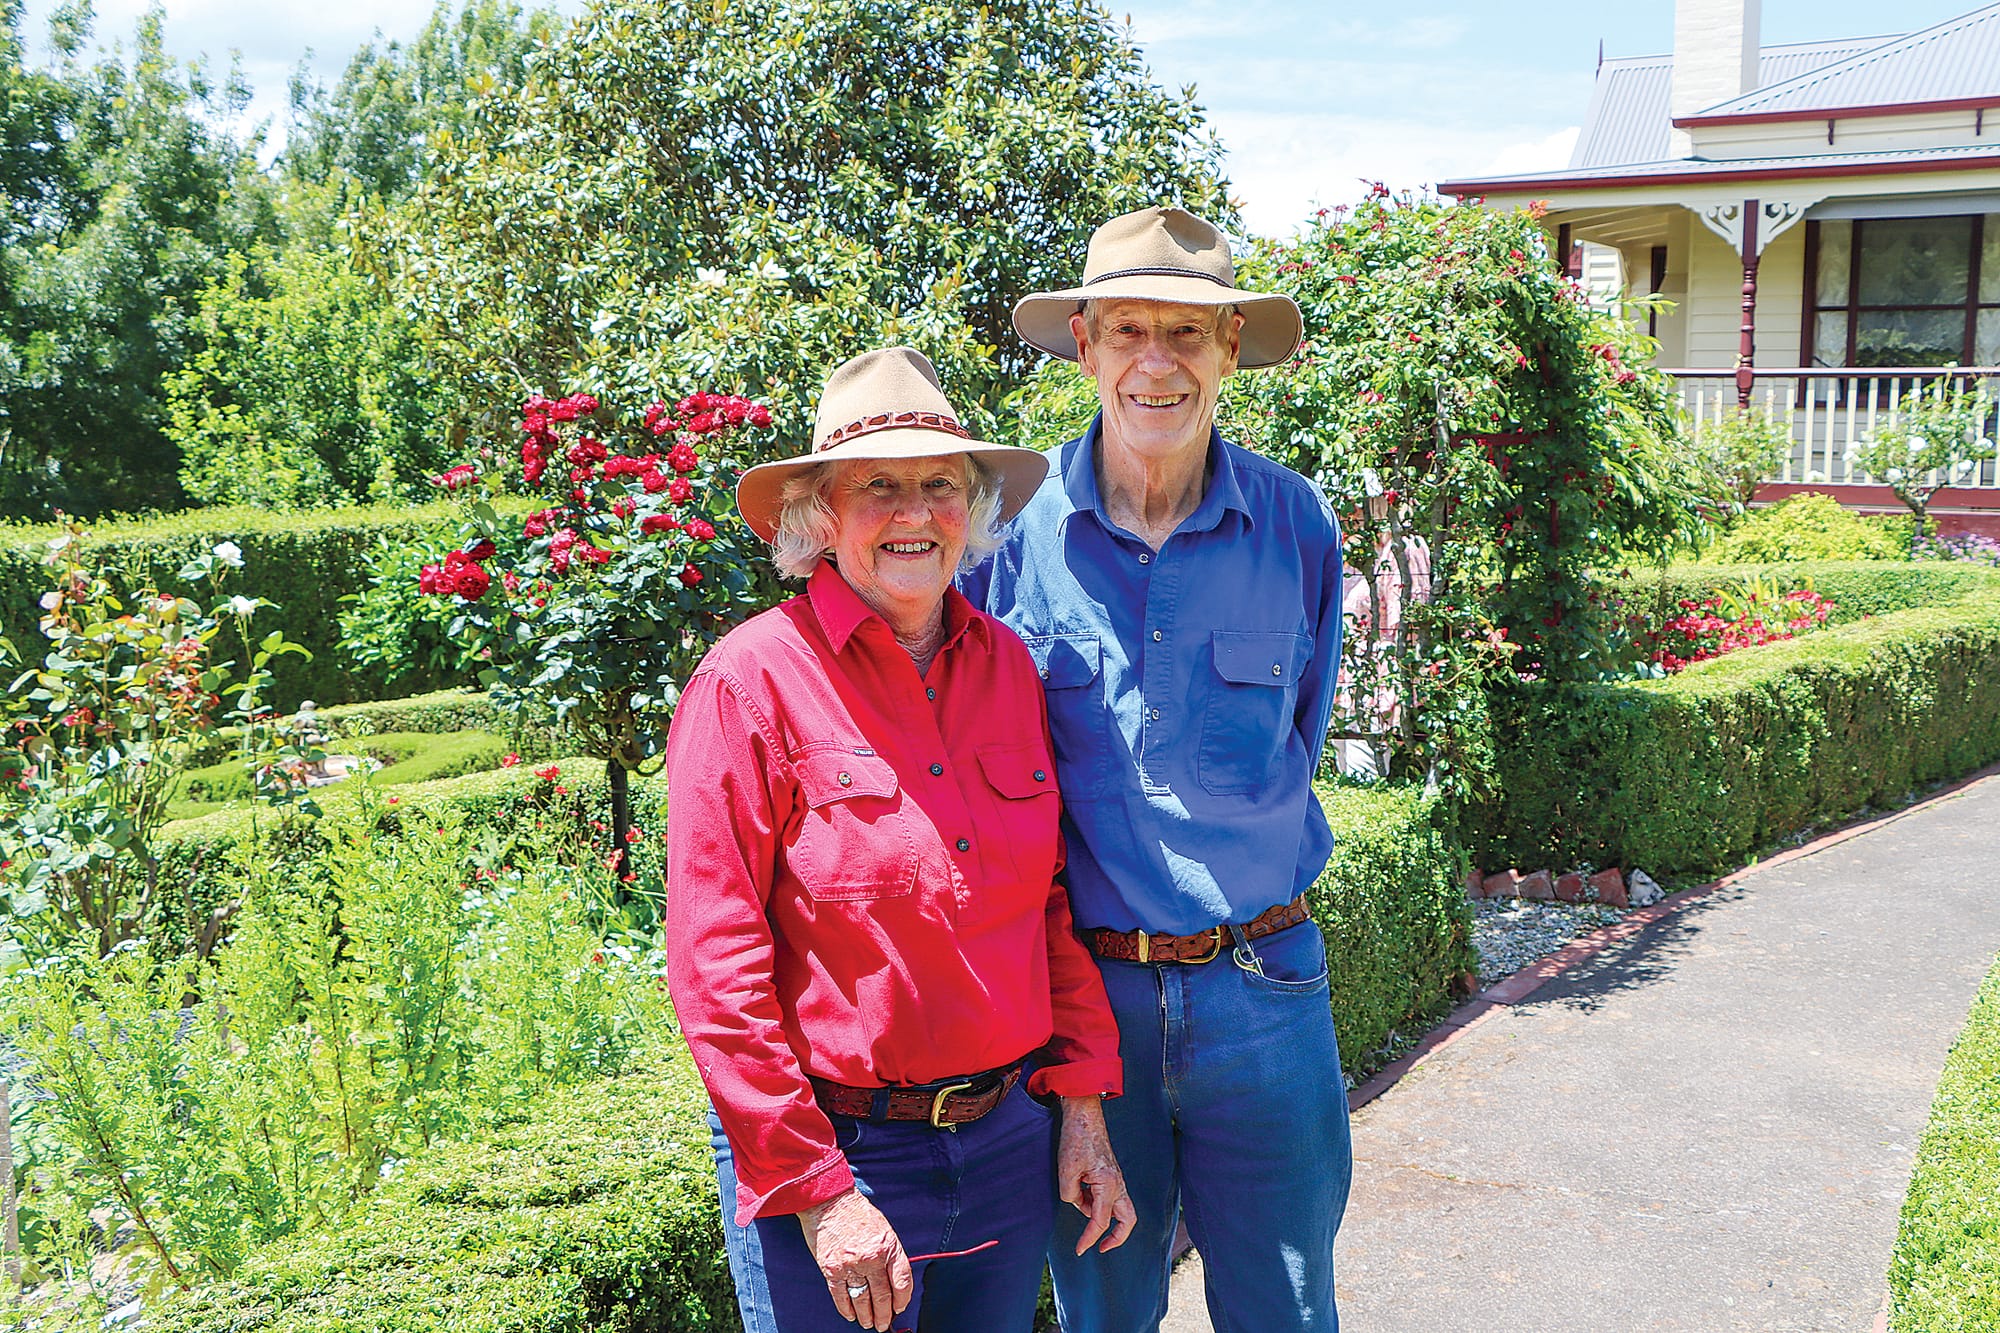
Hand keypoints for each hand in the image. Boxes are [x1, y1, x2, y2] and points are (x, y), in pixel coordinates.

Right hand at [798, 1188, 913, 1329]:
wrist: (830, 1201)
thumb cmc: (858, 1213)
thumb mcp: (884, 1229)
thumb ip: (890, 1254)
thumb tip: (893, 1282)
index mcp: (888, 1246)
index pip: (902, 1281)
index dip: (903, 1299)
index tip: (900, 1307)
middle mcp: (871, 1258)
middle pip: (882, 1296)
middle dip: (885, 1314)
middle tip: (884, 1324)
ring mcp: (851, 1265)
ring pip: (862, 1300)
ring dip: (867, 1316)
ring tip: (869, 1323)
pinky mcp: (831, 1269)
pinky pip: (840, 1296)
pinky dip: (846, 1309)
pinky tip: (851, 1315)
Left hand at [1057, 1095, 1136, 1253]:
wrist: (1084, 1114)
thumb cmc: (1076, 1139)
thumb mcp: (1066, 1171)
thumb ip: (1070, 1195)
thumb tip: (1076, 1203)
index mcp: (1109, 1185)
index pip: (1100, 1221)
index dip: (1089, 1239)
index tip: (1079, 1250)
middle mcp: (1118, 1184)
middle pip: (1127, 1220)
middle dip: (1117, 1238)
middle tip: (1100, 1247)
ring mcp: (1117, 1179)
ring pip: (1122, 1209)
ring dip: (1102, 1216)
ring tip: (1080, 1204)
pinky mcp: (1111, 1174)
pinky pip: (1109, 1197)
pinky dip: (1096, 1202)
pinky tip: (1080, 1192)